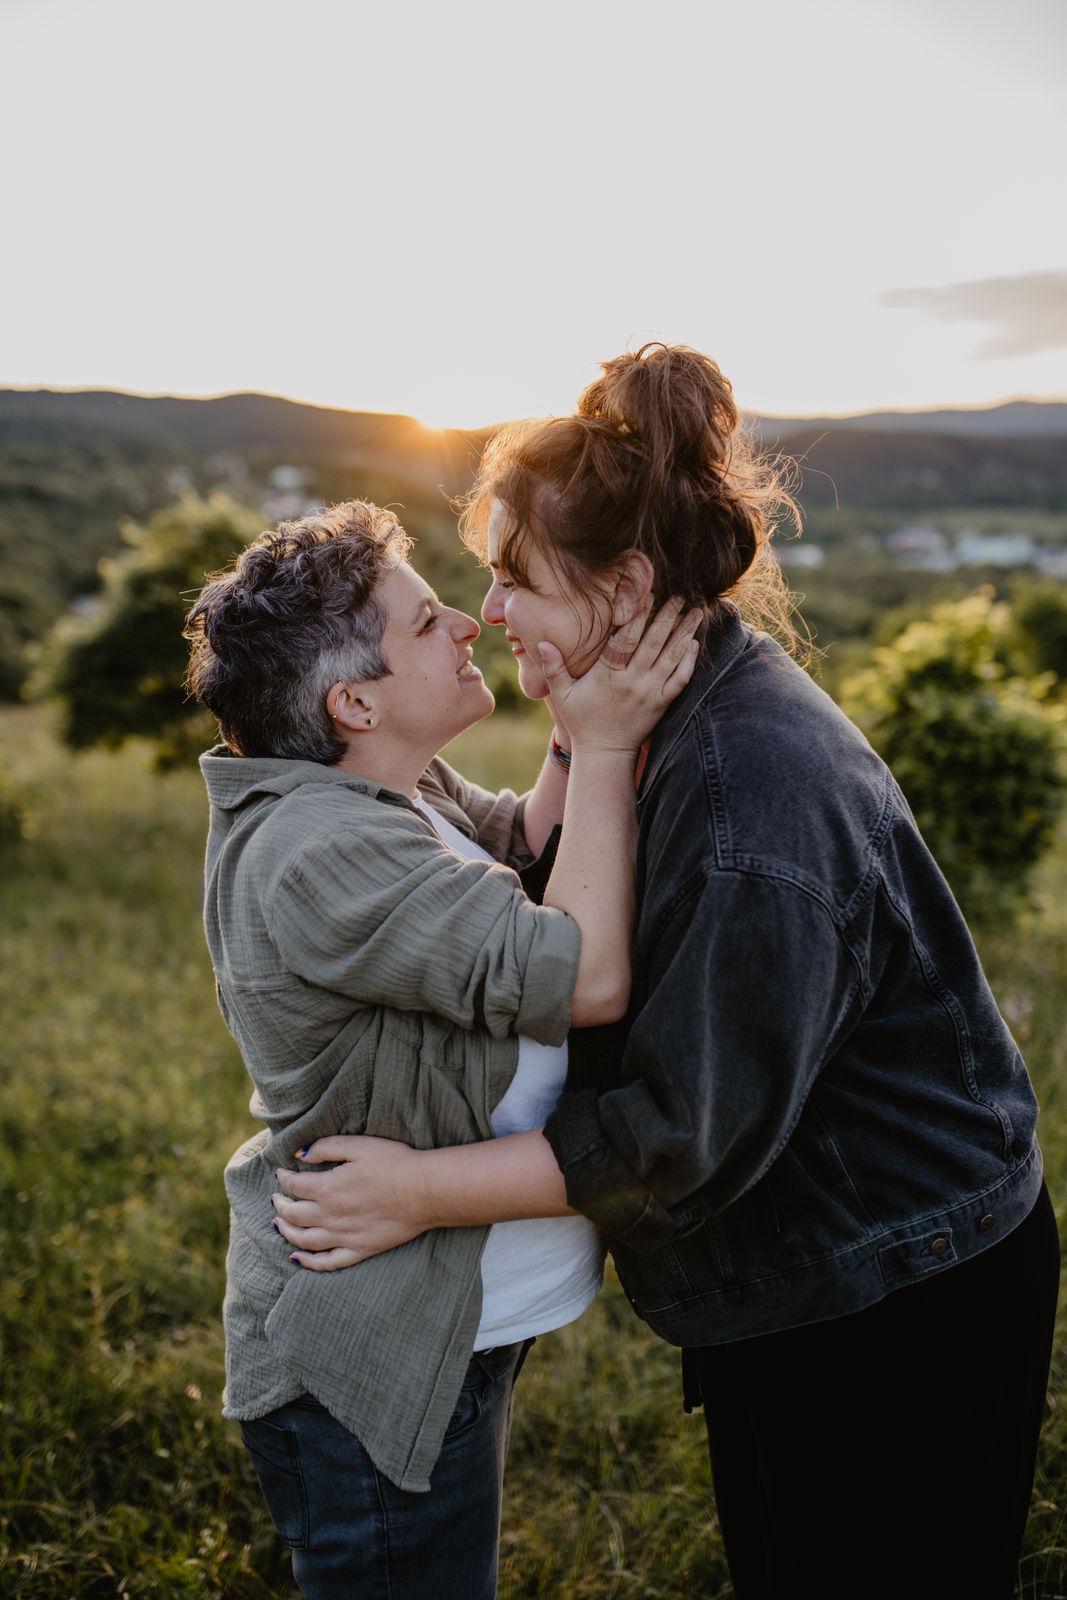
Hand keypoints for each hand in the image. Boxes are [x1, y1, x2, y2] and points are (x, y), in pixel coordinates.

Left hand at [272, 1135, 429, 1271]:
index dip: (283, 1178)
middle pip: (293, 1214)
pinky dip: (308, 1263)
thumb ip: (326, 1147)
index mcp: (328, 1188)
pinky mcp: (359, 1250)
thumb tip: (300, 1155)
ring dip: (286, 1232)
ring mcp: (344, 1236)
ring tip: (279, 1224)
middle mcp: (330, 1216)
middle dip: (280, 1205)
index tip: (281, 1172)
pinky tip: (297, 1259)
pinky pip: (327, 1263)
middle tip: (276, 1198)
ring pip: (303, 1241)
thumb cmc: (394, 1163)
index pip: (294, 1185)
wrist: (425, 1191)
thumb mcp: (358, 1145)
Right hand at [540, 596, 700, 758]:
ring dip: (685, 633)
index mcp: (608, 675)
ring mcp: (650, 692)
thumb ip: (553, 667)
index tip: (649, 593)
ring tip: (696, 612)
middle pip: (654, 641)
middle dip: (668, 616)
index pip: (626, 637)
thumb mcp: (562, 694)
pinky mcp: (662, 704)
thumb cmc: (581, 721)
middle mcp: (633, 681)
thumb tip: (542, 642)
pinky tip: (695, 644)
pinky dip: (689, 661)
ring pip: (672, 656)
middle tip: (679, 596)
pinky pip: (681, 679)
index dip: (639, 614)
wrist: (604, 754)